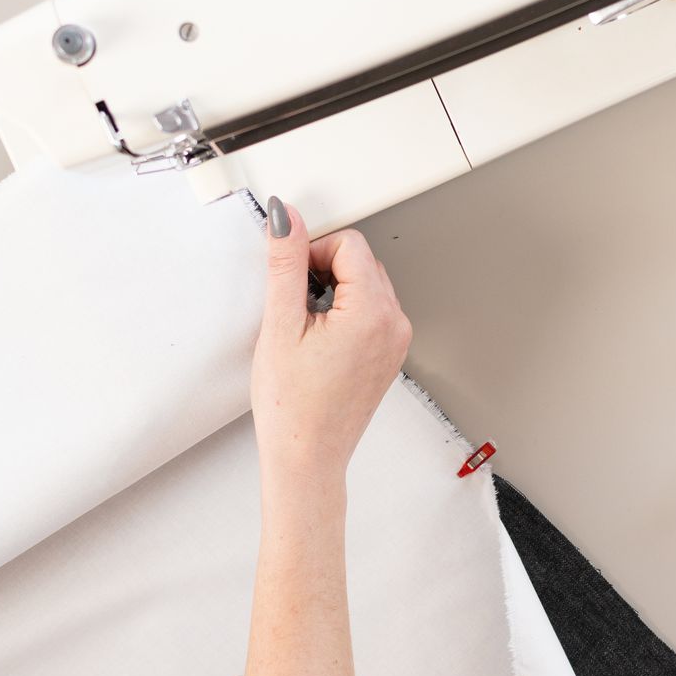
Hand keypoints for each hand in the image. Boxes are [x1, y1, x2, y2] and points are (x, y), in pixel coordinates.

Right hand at [251, 196, 412, 490]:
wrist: (306, 458)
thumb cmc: (292, 406)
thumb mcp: (280, 324)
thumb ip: (286, 262)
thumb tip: (286, 218)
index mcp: (374, 312)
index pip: (349, 243)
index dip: (312, 253)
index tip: (291, 282)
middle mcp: (395, 323)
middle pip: (360, 261)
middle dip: (323, 272)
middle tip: (294, 310)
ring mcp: (396, 340)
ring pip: (365, 284)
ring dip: (333, 292)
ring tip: (306, 331)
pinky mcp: (389, 353)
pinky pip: (370, 310)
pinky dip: (344, 313)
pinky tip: (319, 343)